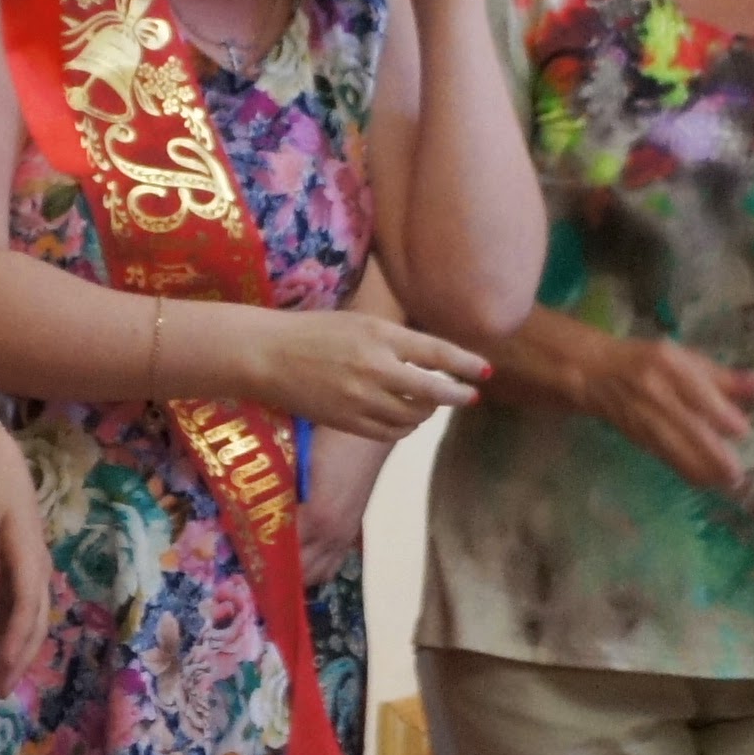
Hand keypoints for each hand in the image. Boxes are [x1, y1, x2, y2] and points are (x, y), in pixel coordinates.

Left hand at [0, 417, 55, 683]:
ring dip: (6, 653)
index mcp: (29, 558)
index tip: (4, 667)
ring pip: (23, 624)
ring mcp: (28, 574)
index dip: (17, 640)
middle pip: (33, 624)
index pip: (27, 607)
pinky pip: (10, 613)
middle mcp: (35, 571)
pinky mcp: (16, 575)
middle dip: (17, 659)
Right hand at [239, 304, 489, 444]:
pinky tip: (403, 418)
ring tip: (427, 403)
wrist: (267, 355)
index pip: (435, 352)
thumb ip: (394, 340)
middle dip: (456, 396)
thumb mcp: (358, 322)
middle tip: (468, 396)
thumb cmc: (313, 332)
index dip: (465, 364)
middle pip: (431, 391)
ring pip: (412, 416)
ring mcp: (360, 399)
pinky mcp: (347, 422)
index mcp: (377, 335)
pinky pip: (390, 433)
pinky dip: (404, 428)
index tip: (486, 371)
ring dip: (426, 411)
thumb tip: (433, 358)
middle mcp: (373, 368)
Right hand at [578, 328, 753, 494]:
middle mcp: (654, 391)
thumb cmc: (648, 361)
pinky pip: (663, 456)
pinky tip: (704, 481)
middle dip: (712, 452)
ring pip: (673, 447)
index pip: (696, 390)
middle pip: (685, 424)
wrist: (594, 373)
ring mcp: (642, 416)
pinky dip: (685, 470)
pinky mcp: (637, 437)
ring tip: (726, 482)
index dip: (719, 413)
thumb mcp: (685, 359)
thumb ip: (723, 377)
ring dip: (700, 468)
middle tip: (737, 472)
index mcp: (669, 364)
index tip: (742, 431)